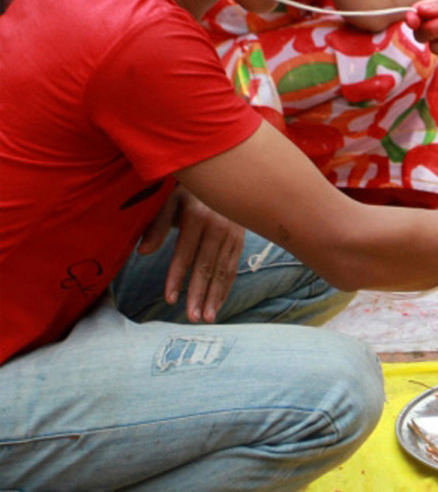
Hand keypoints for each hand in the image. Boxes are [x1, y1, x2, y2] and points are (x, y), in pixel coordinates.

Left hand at [140, 187, 244, 321]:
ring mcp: (233, 233)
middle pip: (207, 265)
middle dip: (199, 294)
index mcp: (197, 216)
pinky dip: (226, 287)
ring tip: (206, 318)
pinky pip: (233, 266)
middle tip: (192, 318)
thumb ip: (156, 226)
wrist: (224, 173)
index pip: (186, 253)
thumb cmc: (188, 189)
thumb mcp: (168, 200)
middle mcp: (219, 226)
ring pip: (223, 269)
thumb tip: (142, 252)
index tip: (170, 300)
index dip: (177, 277)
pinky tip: (218, 304)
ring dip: (215, 296)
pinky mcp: (240, 239)